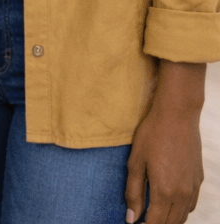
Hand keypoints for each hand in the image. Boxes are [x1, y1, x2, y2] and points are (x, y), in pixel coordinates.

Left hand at [126, 61, 205, 223]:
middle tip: (141, 221)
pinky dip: (180, 211)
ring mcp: (193, 188)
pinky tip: (168, 205)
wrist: (177, 117)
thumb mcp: (135, 163)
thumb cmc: (151, 136)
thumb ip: (133, 192)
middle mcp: (182, 194)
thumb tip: (130, 218)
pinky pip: (191, 205)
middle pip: (170, 222)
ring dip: (169, 220)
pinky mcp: (198, 181)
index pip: (155, 222)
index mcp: (164, 191)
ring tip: (152, 216)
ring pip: (183, 216)